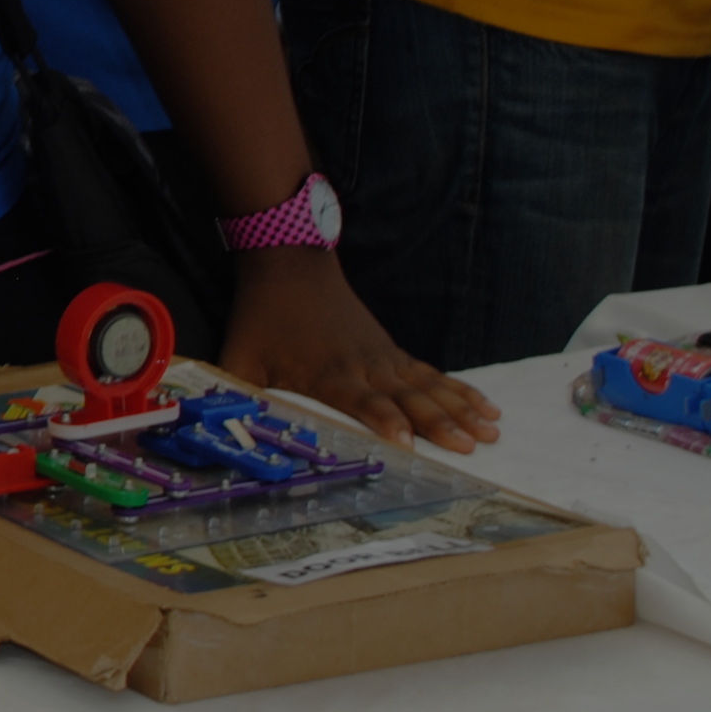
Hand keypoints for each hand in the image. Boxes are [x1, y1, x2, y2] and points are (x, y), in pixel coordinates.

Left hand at [217, 249, 496, 451]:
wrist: (290, 264)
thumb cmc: (263, 316)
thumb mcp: (240, 356)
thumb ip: (236, 393)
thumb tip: (220, 424)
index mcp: (327, 374)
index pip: (362, 402)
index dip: (384, 422)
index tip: (407, 444)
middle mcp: (363, 367)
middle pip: (407, 398)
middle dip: (439, 423)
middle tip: (470, 446)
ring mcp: (383, 356)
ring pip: (427, 387)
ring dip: (459, 410)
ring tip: (490, 431)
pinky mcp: (392, 349)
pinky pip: (430, 372)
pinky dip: (458, 389)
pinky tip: (485, 405)